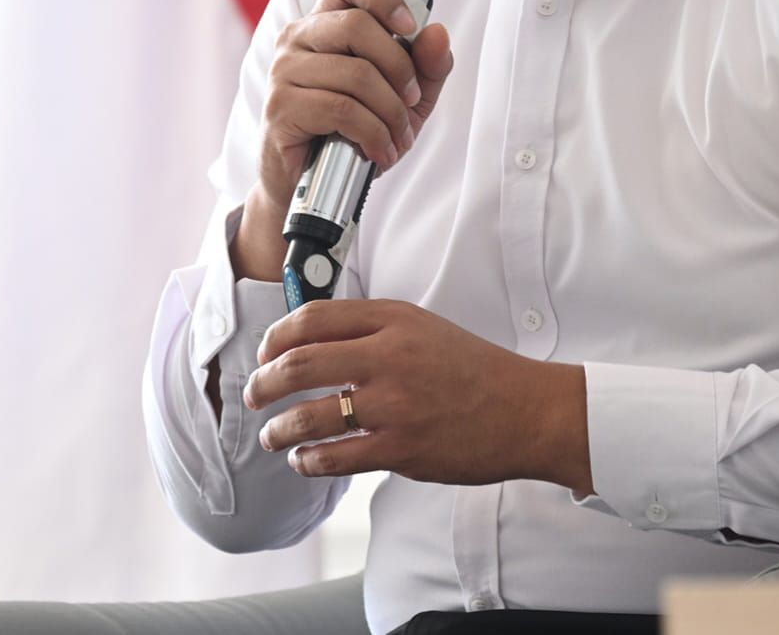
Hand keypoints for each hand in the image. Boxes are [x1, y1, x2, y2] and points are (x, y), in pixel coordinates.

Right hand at [236, 0, 455, 280]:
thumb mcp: (406, 97)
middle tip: (411, 100)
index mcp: (326, 22)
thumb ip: (427, 65)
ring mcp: (284, 72)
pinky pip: (341, 110)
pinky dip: (373, 133)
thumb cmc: (355, 130)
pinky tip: (379, 150)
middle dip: (400, 67)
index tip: (410, 26)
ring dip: (391, 111)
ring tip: (398, 136)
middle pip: (358, 25)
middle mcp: (299, 38)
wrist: (313, 187)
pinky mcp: (281, 108)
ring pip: (355, 73)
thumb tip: (437, 33)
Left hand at [242, 299, 591, 492]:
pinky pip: (334, 457)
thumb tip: (314, 342)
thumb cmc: (474, 369)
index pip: (314, 318)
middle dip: (264, 382)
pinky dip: (308, 460)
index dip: (277, 336)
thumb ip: (375, 330)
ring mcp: (394, 404)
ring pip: (309, 416)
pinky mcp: (400, 448)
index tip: (266, 352)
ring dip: (278, 429)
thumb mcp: (424, 329)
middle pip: (300, 363)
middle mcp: (390, 356)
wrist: (524, 409)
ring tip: (272, 435)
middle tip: (254, 394)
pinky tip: (304, 460)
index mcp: (395, 319)